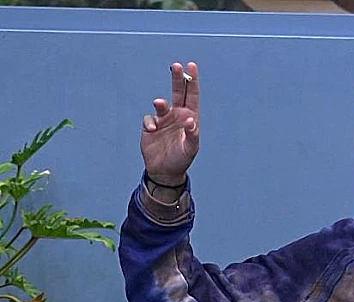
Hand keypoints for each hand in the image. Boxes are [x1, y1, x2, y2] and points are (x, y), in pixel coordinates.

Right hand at [141, 62, 199, 186]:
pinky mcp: (150, 127)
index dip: (192, 81)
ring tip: (160, 103)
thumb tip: (191, 121)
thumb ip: (192, 135)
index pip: (192, 95)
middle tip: (176, 66)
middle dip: (177, 79)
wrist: (165, 171)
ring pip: (161, 105)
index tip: (192, 66)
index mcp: (190, 117)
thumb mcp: (191, 148)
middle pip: (178, 92)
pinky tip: (153, 130)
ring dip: (160, 103)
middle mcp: (177, 115)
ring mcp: (163, 120)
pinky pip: (149, 120)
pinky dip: (150, 122)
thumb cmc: (182, 158)